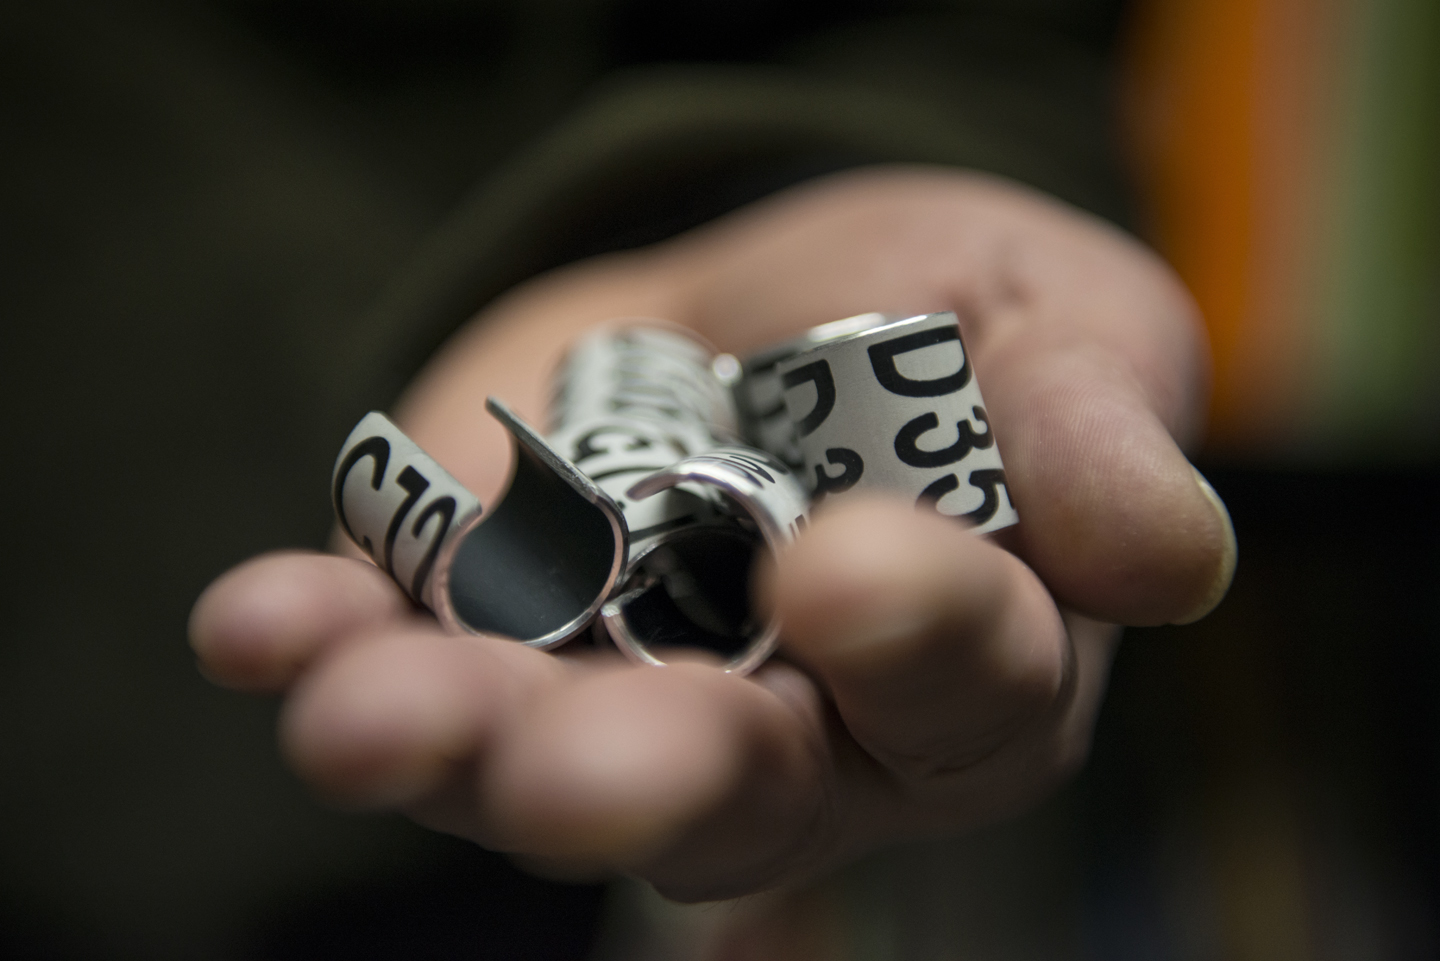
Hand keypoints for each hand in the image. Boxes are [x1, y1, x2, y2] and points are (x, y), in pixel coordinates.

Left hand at [189, 166, 1233, 900]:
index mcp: (970, 666)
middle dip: (644, 775)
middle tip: (563, 778)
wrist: (763, 297)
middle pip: (736, 784)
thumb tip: (1164, 557)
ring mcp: (624, 696)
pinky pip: (405, 661)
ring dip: (447, 741)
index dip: (916, 638)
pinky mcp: (488, 638)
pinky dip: (329, 644)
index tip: (848, 575)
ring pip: (543, 755)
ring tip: (355, 717)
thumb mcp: (1050, 318)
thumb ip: (1095, 429)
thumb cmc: (940, 311)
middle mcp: (796, 728)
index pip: (965, 688)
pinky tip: (264, 626)